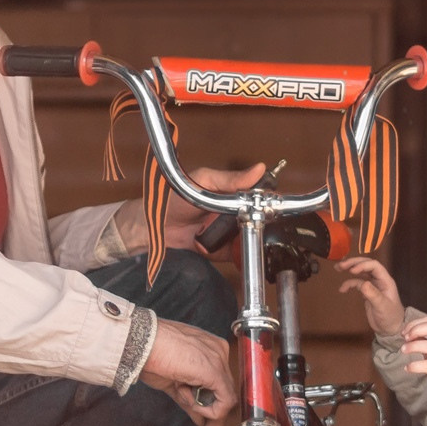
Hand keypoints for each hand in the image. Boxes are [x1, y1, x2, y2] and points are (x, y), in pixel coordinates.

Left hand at [115, 165, 267, 253]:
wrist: (151, 228)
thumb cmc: (173, 199)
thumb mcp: (204, 181)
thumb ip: (230, 179)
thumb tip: (259, 169)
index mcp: (231, 194)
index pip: (258, 196)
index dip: (269, 201)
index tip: (275, 204)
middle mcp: (233, 214)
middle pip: (260, 219)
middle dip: (266, 222)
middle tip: (268, 224)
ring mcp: (228, 234)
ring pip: (253, 237)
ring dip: (258, 239)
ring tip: (260, 238)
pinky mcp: (222, 252)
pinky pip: (240, 255)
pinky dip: (246, 256)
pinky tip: (251, 254)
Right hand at [140, 318, 236, 425]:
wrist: (140, 343)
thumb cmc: (151, 356)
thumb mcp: (175, 381)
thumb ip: (190, 400)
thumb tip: (201, 420)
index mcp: (209, 348)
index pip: (220, 382)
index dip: (213, 405)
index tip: (207, 424)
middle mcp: (219, 351)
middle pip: (225, 391)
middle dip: (215, 415)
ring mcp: (219, 359)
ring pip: (226, 397)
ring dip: (204, 408)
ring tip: (180, 392)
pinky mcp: (215, 371)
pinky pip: (224, 401)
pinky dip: (208, 410)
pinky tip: (188, 399)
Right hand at [336, 256, 404, 337]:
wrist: (390, 329)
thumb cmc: (390, 317)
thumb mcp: (382, 306)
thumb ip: (373, 294)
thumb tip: (363, 284)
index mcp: (386, 281)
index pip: (374, 266)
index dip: (363, 265)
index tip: (352, 271)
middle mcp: (380, 280)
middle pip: (366, 265)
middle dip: (354, 263)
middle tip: (341, 265)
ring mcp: (373, 285)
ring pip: (361, 272)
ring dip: (350, 268)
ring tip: (338, 268)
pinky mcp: (367, 292)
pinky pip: (357, 283)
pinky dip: (349, 284)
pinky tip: (342, 289)